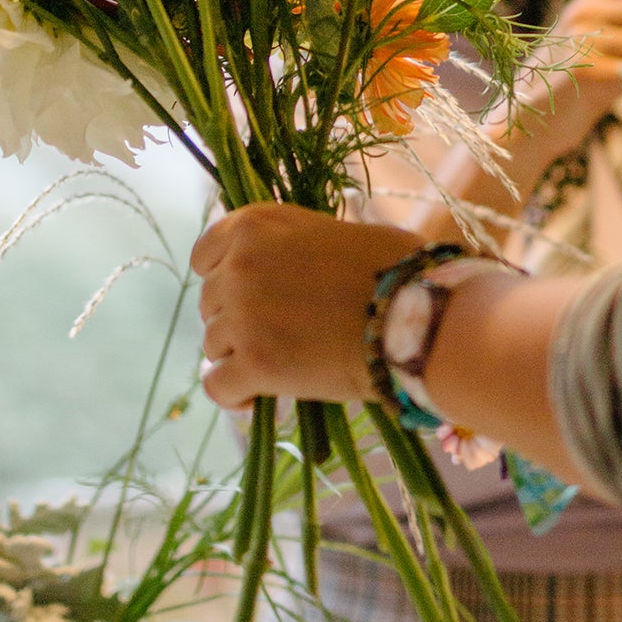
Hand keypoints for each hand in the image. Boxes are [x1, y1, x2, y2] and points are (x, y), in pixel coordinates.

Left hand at [192, 202, 417, 409]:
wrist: (417, 315)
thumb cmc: (391, 268)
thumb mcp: (329, 233)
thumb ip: (289, 247)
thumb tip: (277, 269)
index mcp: (255, 224)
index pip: (204, 255)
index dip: (223, 278)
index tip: (247, 295)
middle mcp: (239, 264)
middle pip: (210, 303)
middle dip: (237, 319)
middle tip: (278, 333)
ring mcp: (243, 315)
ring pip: (214, 345)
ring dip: (240, 356)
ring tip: (280, 364)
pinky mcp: (255, 364)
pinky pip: (218, 386)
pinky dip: (234, 395)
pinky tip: (256, 397)